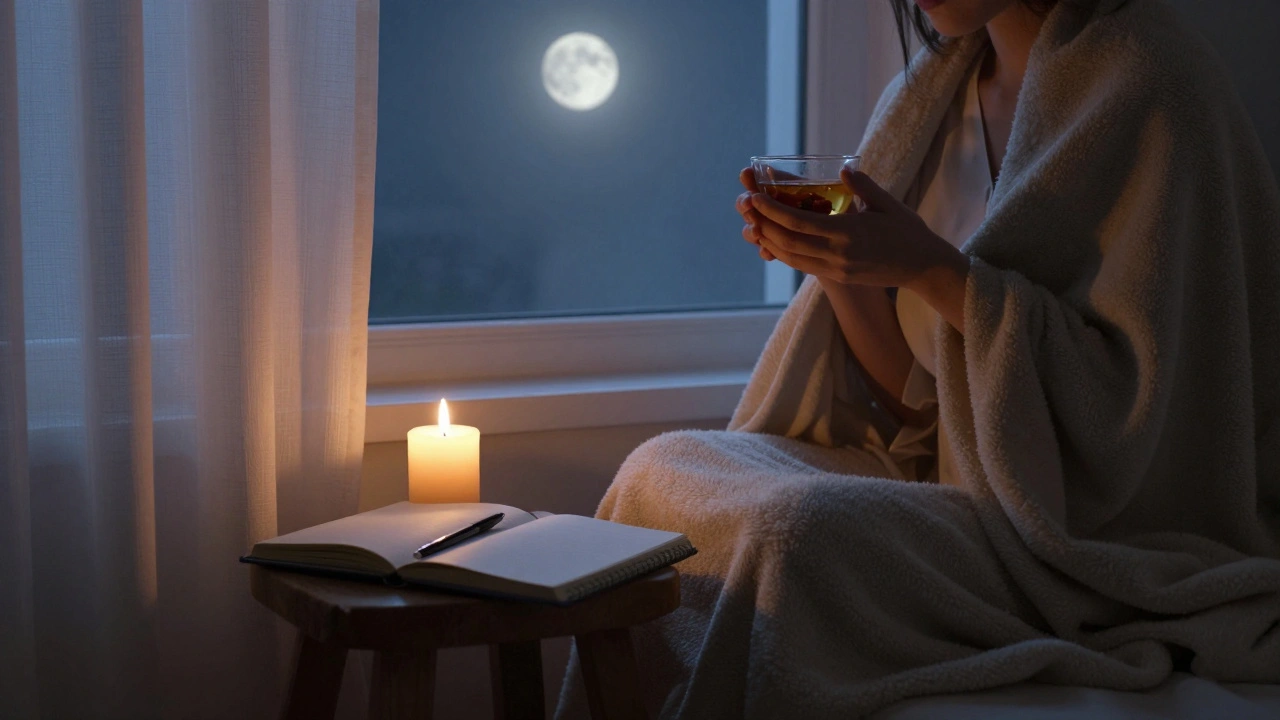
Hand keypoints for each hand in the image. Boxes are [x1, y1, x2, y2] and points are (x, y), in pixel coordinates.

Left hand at [738, 167, 967, 292]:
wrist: (924, 268)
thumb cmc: (909, 231)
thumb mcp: (889, 204)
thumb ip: (864, 187)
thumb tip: (843, 169)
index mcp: (848, 232)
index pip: (799, 222)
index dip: (772, 210)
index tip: (754, 197)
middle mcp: (837, 254)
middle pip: (788, 241)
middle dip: (763, 224)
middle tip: (746, 207)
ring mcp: (836, 269)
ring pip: (791, 257)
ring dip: (769, 241)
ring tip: (753, 224)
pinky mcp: (838, 277)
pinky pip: (803, 266)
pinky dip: (784, 254)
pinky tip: (774, 242)